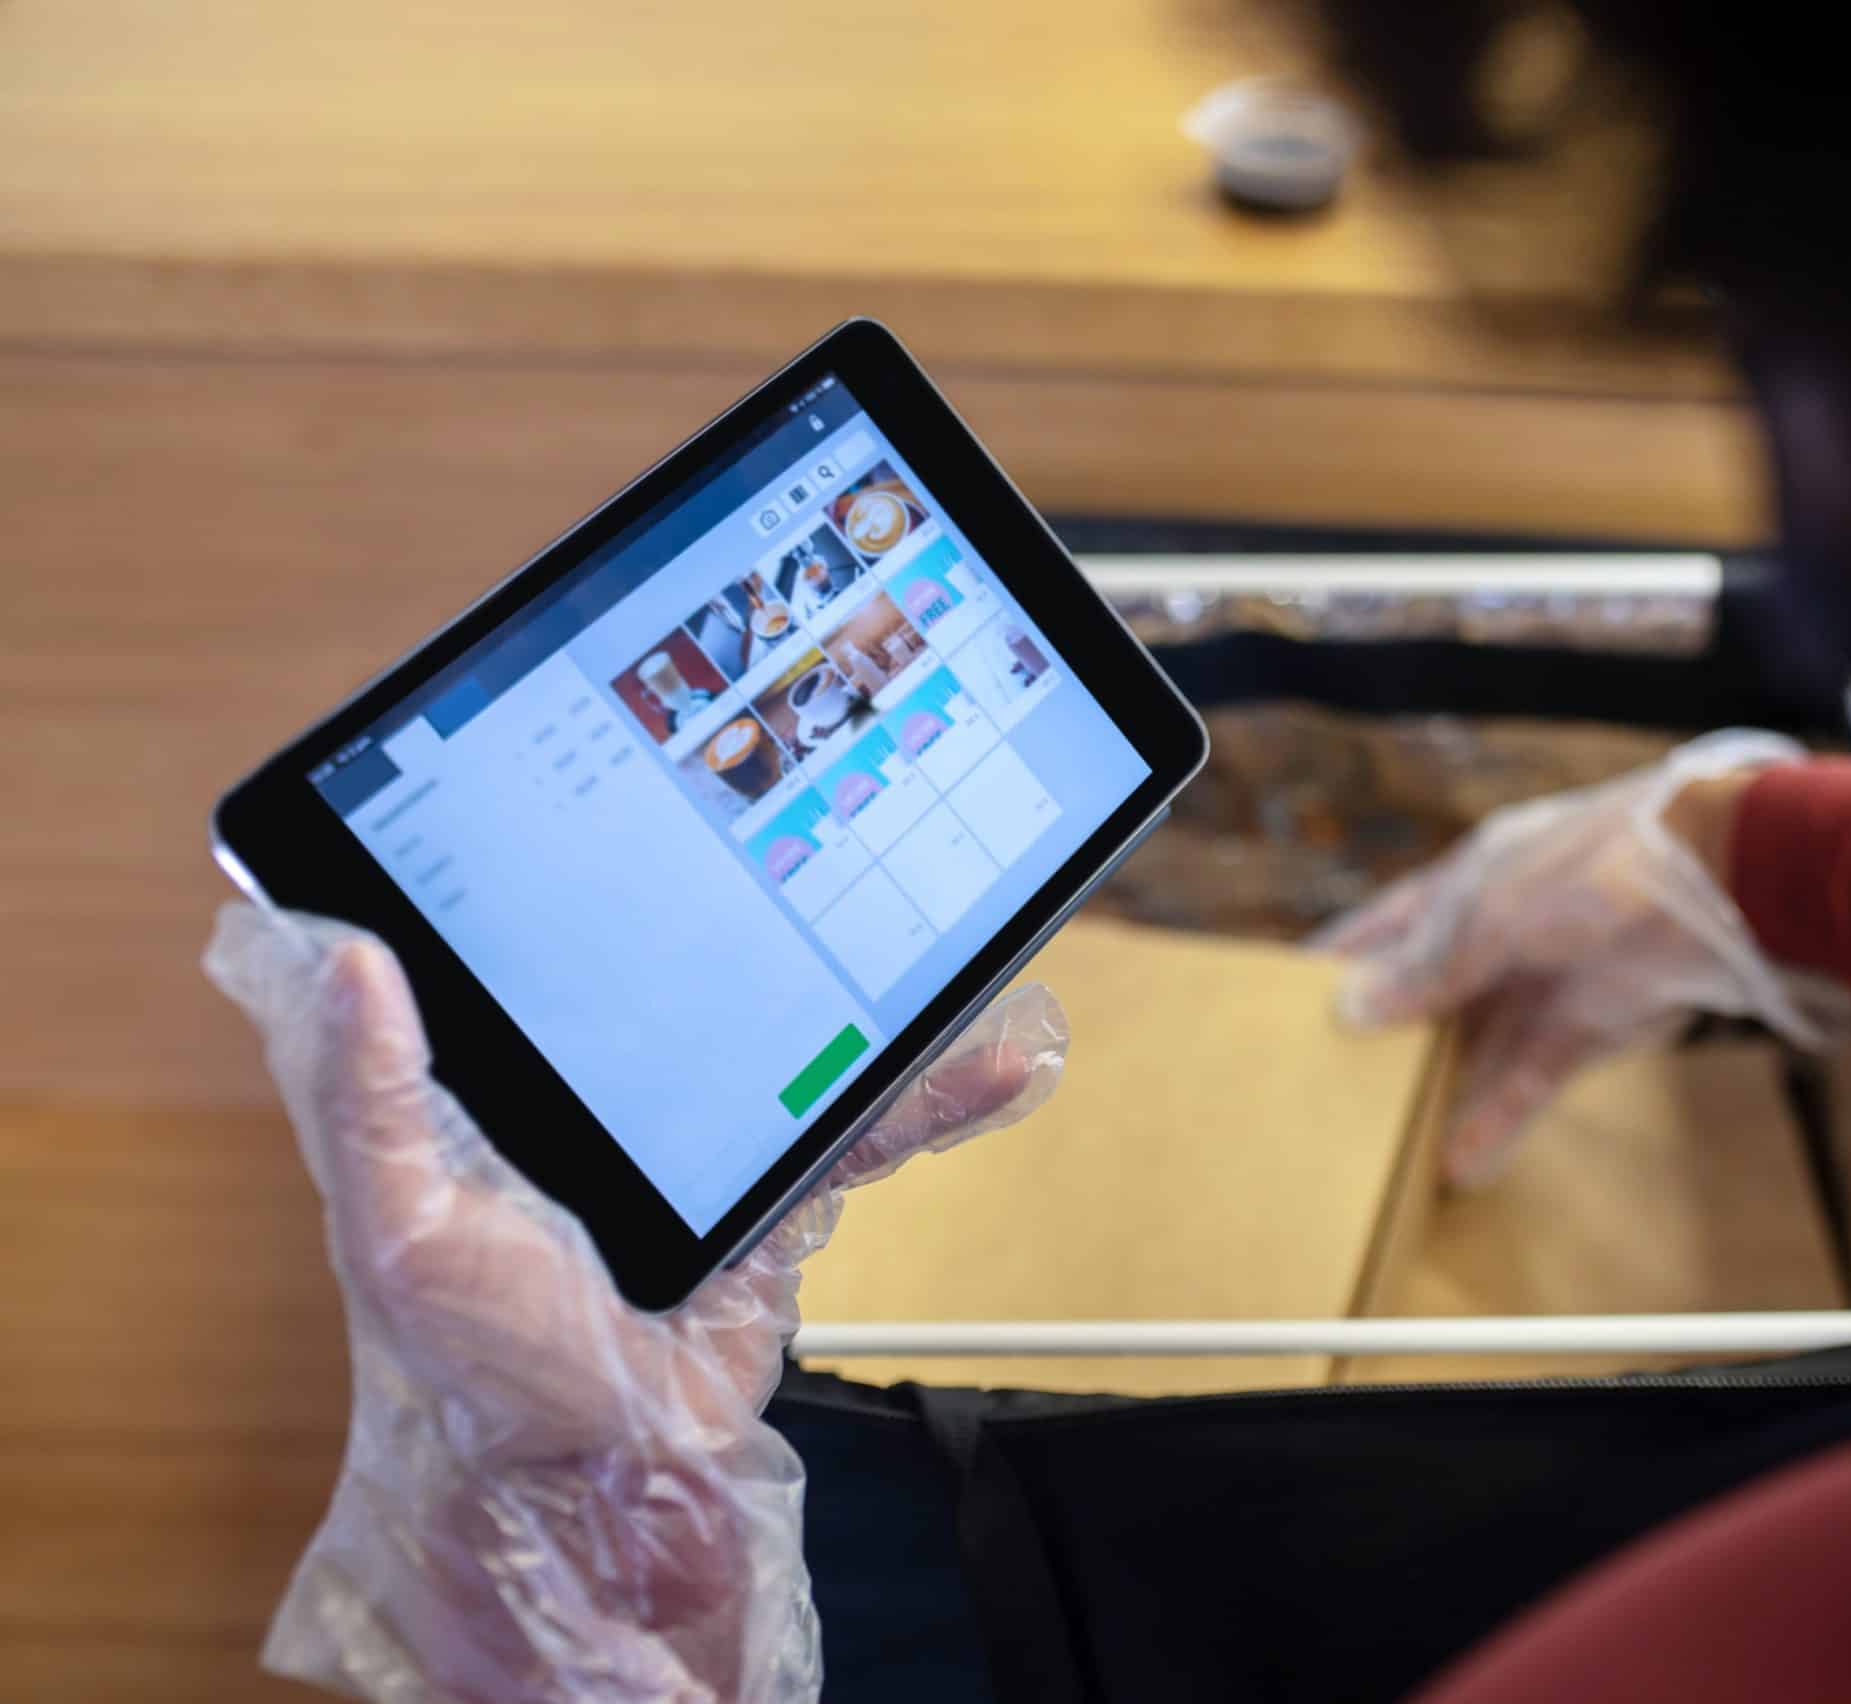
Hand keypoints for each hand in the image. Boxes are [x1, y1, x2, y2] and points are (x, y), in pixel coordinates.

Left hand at [204, 902, 1067, 1702]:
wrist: (598, 1487)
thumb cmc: (467, 1371)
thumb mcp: (396, 1227)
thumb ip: (369, 1098)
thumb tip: (350, 955)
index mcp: (511, 1087)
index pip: (549, 952)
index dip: (585, 872)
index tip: (643, 794)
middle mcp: (612, 1099)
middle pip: (700, 978)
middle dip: (767, 913)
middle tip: (820, 845)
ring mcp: (703, 1148)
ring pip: (798, 1040)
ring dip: (871, 998)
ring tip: (935, 942)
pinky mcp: (774, 1203)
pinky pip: (863, 1136)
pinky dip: (935, 1099)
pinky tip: (992, 1060)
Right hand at [1317, 731, 1843, 1186]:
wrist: (1721, 879)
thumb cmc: (1597, 866)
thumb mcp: (1494, 912)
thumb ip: (1428, 965)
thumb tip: (1350, 1008)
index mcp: (1470, 880)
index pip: (1389, 923)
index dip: (1345, 958)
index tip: (1292, 997)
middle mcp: (1503, 932)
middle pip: (1432, 993)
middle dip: (1391, 1037)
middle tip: (1332, 1085)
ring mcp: (1547, 980)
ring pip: (1479, 1046)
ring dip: (1442, 1093)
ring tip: (1390, 1145)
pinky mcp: (1590, 1027)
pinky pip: (1530, 1080)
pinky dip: (1497, 1118)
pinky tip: (1460, 1160)